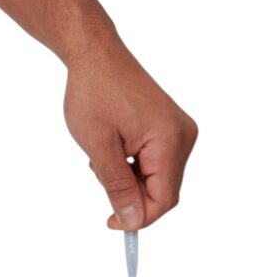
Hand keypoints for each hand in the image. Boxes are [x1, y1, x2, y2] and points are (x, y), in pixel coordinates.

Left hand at [63, 40, 197, 230]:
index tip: (111, 221)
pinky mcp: (172, 129)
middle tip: (100, 175)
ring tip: (104, 156)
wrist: (96, 54)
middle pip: (163, 191)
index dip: (138, 217)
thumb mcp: (99, 147)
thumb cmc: (94, 92)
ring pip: (158, 179)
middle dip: (132, 195)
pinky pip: (157, 164)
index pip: (163, 199)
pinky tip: (115, 150)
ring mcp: (180, 131)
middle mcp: (183, 136)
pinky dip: (134, 168)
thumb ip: (117, 187)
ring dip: (130, 180)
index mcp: (169, 139)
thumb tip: (131, 221)